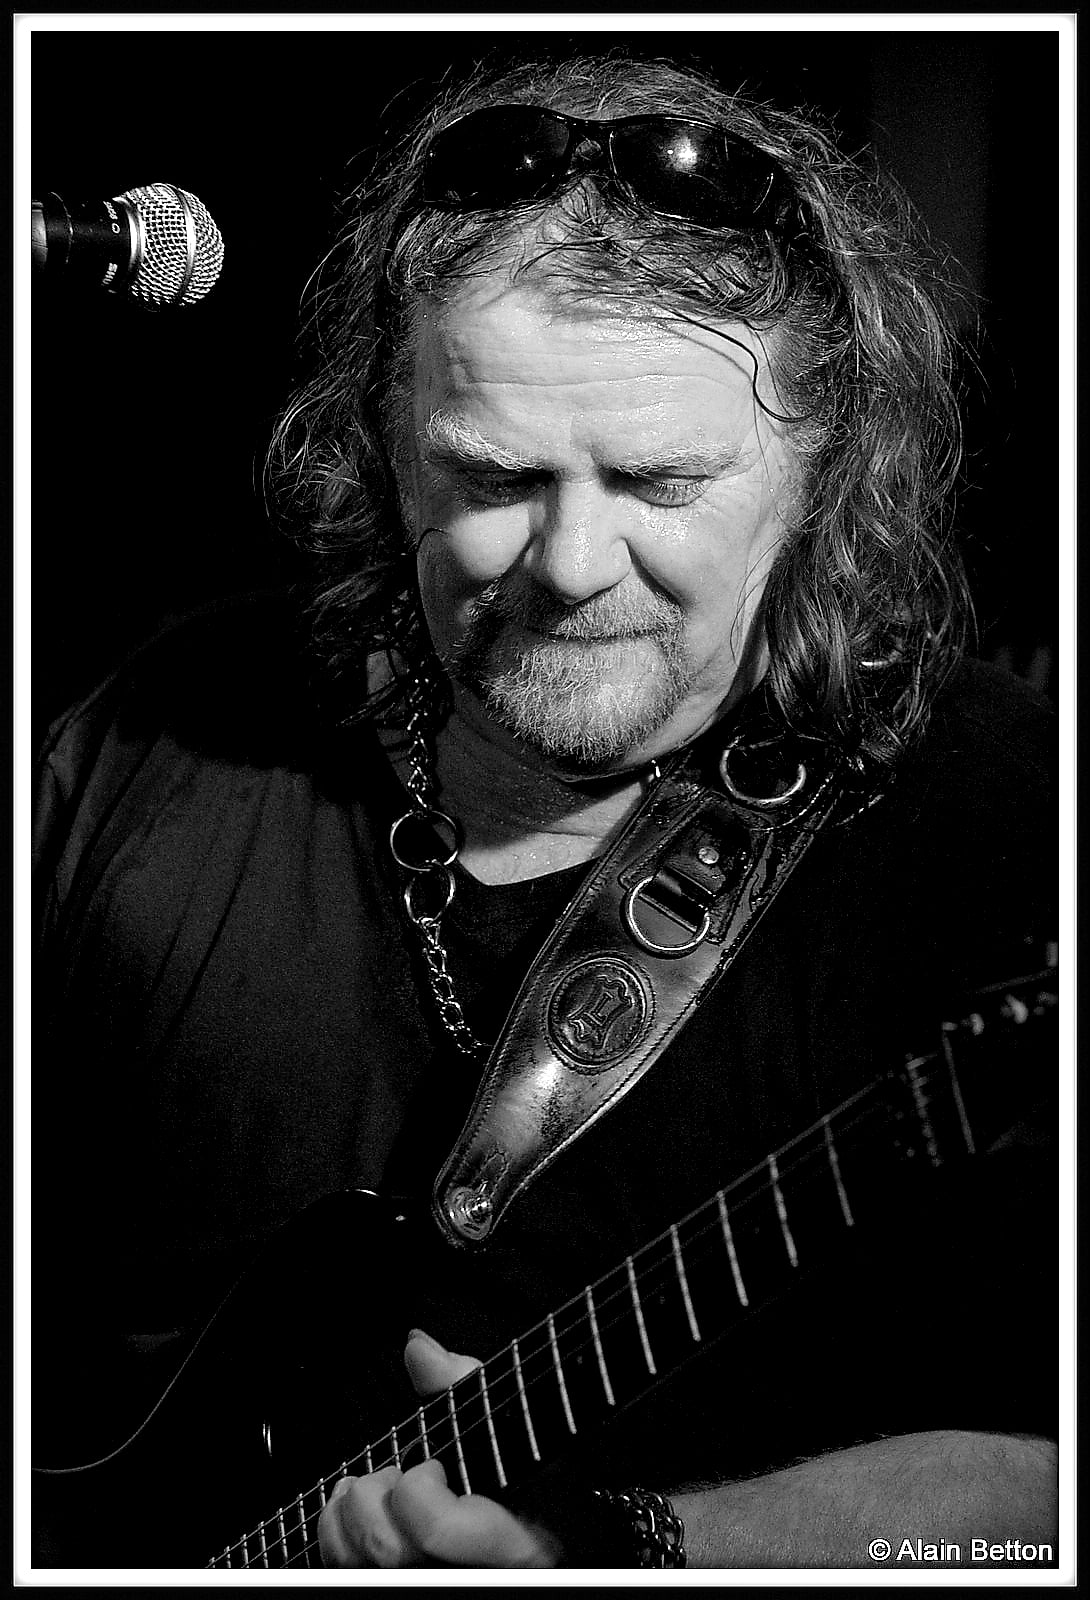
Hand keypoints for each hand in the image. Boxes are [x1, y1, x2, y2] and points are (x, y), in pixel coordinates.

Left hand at [317, 1329, 560, 1567]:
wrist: (518, 1530)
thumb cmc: (514, 1474)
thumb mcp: (499, 1423)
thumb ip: (459, 1385)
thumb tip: (418, 1348)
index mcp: (513, 1545)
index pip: (436, 1528)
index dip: (418, 1489)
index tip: (432, 1468)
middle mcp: (466, 1575)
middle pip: (386, 1546)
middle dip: (375, 1493)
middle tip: (398, 1475)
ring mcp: (427, 1583)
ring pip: (356, 1562)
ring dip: (348, 1508)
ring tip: (375, 1483)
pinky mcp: (392, 1582)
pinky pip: (340, 1566)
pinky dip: (335, 1529)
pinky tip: (354, 1505)